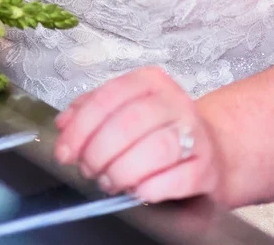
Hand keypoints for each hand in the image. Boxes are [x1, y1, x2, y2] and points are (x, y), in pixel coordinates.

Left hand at [55, 67, 224, 204]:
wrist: (210, 149)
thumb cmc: (157, 129)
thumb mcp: (123, 110)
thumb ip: (89, 111)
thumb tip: (63, 125)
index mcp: (149, 81)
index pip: (107, 98)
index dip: (80, 128)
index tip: (65, 153)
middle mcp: (175, 102)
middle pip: (129, 123)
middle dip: (99, 152)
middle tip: (88, 169)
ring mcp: (195, 134)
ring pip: (156, 149)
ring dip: (123, 171)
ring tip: (109, 181)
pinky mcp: (206, 167)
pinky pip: (179, 178)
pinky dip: (151, 187)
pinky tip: (137, 191)